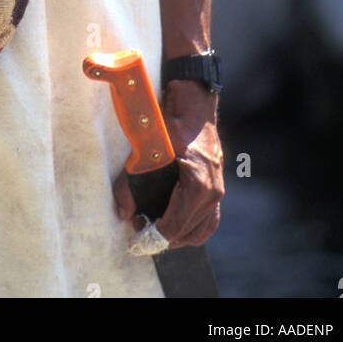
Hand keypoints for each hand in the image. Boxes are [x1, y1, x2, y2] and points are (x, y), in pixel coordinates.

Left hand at [113, 81, 223, 248]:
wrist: (194, 104)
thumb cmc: (171, 123)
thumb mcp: (148, 150)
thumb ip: (132, 182)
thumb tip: (124, 211)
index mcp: (197, 186)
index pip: (175, 227)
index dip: (153, 236)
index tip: (137, 236)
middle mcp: (212, 193)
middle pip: (187, 234)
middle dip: (163, 237)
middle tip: (141, 228)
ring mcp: (218, 191)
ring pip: (200, 230)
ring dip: (178, 235)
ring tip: (155, 226)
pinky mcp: (217, 187)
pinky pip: (207, 219)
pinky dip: (191, 226)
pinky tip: (174, 221)